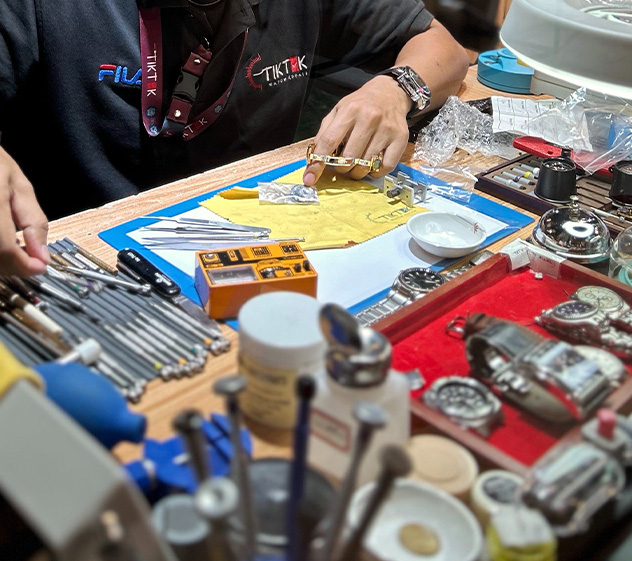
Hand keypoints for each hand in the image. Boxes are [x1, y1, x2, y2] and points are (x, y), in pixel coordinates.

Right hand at [0, 147, 49, 275]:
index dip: (24, 266)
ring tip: (18, 250)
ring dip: (4, 262)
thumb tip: (42, 256)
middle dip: (15, 266)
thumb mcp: (20, 187)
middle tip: (31, 260)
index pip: (5, 250)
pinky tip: (5, 244)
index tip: (41, 267)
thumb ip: (34, 222)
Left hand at [303, 75, 410, 186]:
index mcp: (349, 110)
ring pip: (366, 165)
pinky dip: (375, 172)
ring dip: (357, 172)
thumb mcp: (338, 110)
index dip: (317, 163)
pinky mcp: (400, 138)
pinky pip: (385, 167)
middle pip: (348, 158)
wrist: (390, 92)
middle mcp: (369, 118)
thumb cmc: (361, 104)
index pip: (328, 142)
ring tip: (355, 165)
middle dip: (341, 168)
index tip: (310, 178)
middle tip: (342, 164)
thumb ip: (325, 133)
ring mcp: (386, 129)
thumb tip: (314, 158)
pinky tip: (371, 165)